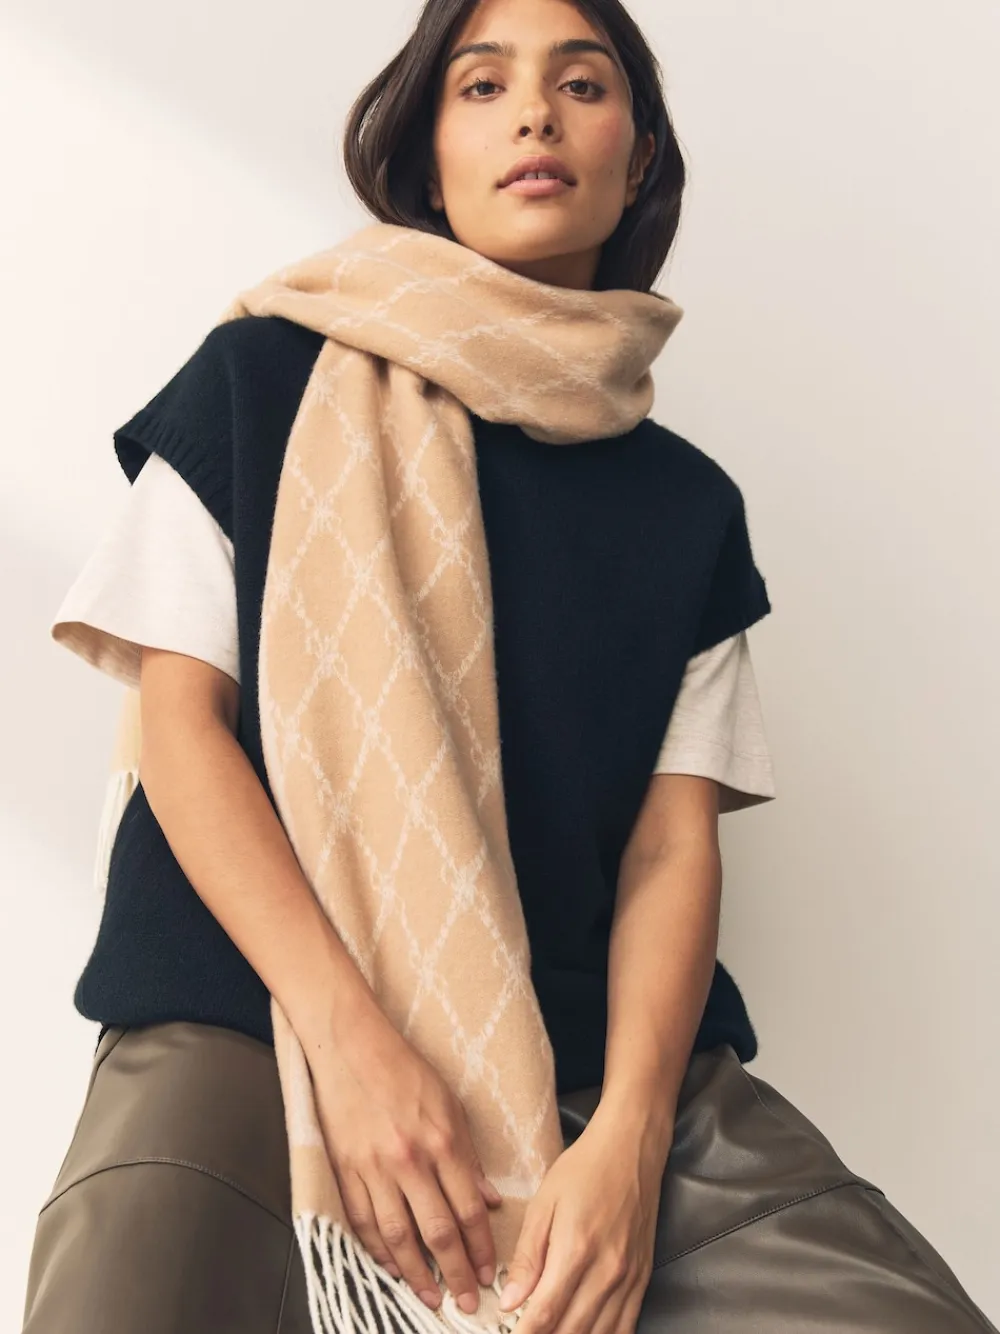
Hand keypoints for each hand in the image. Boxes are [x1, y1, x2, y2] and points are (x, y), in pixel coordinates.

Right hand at [302, 1005, 503, 1315]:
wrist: (352, 1045)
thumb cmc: (404, 1069)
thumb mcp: (451, 1104)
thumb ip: (469, 1156)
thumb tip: (489, 1199)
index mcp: (441, 1141)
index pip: (469, 1208)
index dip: (481, 1247)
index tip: (490, 1272)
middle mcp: (410, 1160)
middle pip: (438, 1231)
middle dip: (456, 1272)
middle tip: (468, 1301)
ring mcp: (374, 1167)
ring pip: (398, 1236)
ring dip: (418, 1273)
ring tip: (432, 1297)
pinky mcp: (345, 1169)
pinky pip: (363, 1222)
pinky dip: (378, 1251)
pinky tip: (393, 1267)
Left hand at [497, 1103, 671, 1333]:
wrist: (631, 1148)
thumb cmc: (585, 1169)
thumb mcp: (544, 1203)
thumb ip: (528, 1256)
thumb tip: (510, 1300)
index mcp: (576, 1250)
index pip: (545, 1314)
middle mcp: (607, 1271)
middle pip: (571, 1331)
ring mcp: (629, 1279)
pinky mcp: (643, 1278)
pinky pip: (626, 1326)